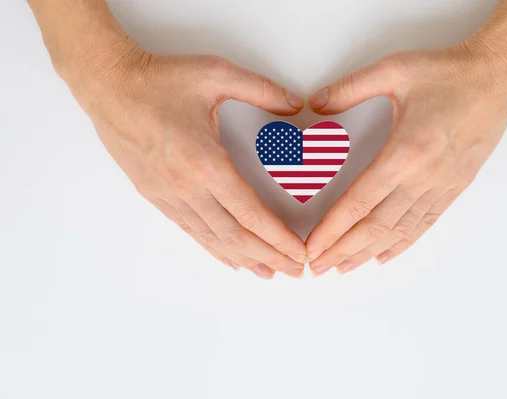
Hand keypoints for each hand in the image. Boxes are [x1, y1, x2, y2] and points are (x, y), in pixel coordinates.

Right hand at [62, 37, 306, 278]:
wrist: (107, 86)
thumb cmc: (159, 81)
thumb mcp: (216, 74)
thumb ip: (262, 90)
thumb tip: (295, 105)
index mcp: (205, 162)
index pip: (250, 213)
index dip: (277, 237)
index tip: (297, 252)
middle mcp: (186, 187)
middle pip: (235, 235)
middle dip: (268, 257)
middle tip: (293, 271)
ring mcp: (169, 195)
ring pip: (212, 239)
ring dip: (244, 259)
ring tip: (268, 273)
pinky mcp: (155, 196)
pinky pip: (191, 230)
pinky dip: (214, 248)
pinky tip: (230, 258)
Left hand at [306, 37, 506, 275]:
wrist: (500, 77)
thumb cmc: (450, 73)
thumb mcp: (394, 70)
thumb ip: (350, 88)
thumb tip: (316, 103)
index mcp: (405, 153)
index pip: (358, 202)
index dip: (332, 229)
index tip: (312, 247)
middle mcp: (423, 178)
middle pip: (375, 226)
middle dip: (343, 250)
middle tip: (318, 268)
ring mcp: (441, 186)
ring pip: (399, 231)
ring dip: (368, 253)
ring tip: (344, 268)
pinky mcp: (455, 187)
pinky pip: (425, 223)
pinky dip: (402, 243)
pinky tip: (385, 256)